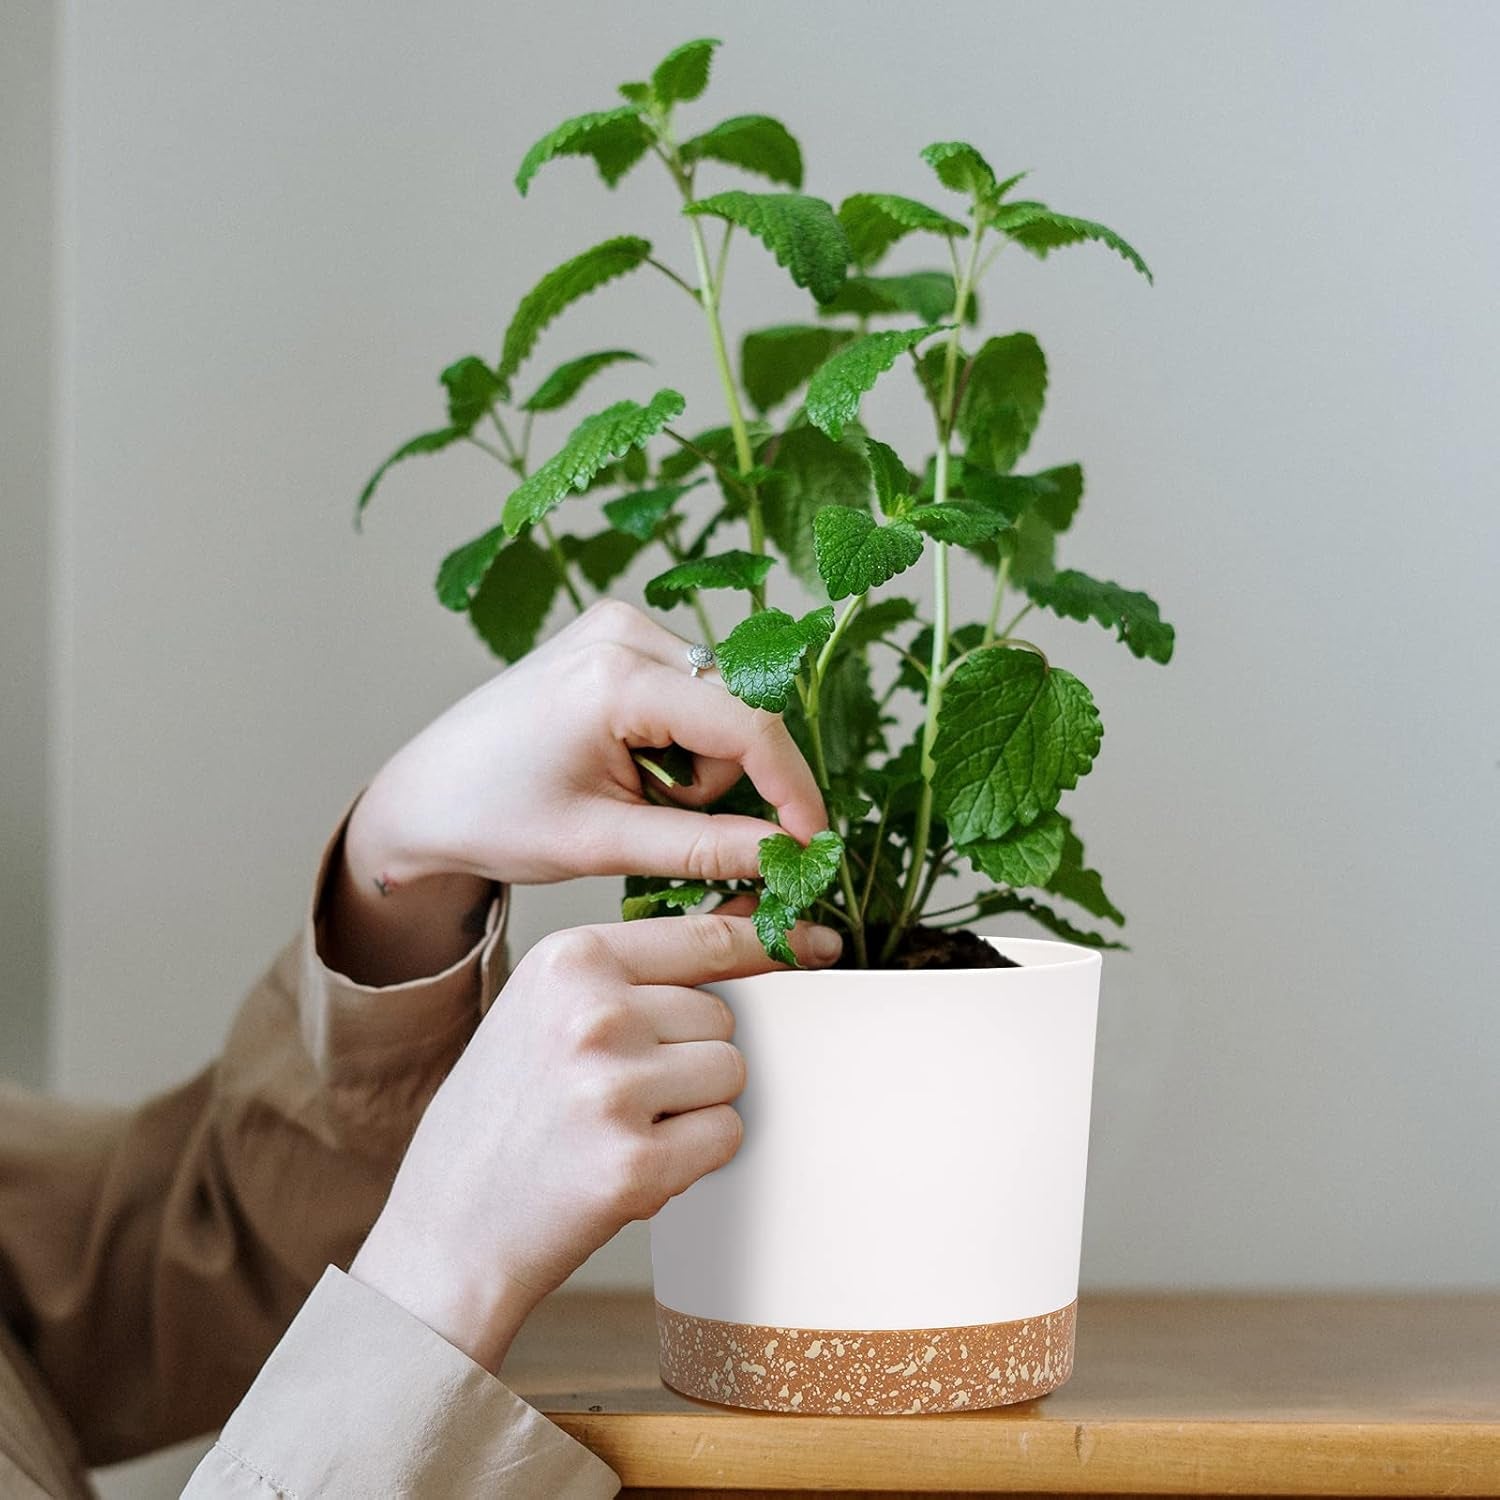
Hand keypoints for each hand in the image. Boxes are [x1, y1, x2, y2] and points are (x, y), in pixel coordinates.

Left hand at [321, 600, 826, 982]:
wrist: (428, 793)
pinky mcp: (617, 635)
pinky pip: (694, 693)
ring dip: (698, 766)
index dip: (792, 788)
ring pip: (721, 705)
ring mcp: (619, 625)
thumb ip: (706, 848)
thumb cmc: (495, 816)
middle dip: (722, 781)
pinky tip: (628, 764)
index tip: (811, 844)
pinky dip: (680, 742)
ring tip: (632, 794)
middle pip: (739, 711)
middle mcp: (622, 631)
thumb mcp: (603, 844)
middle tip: (661, 823)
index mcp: (613, 677)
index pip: (746, 725)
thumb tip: (789, 854)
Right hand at [348, 912, 840, 1373]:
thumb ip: (635, 970)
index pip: (705, 938)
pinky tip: (632, 1166)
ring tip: (622, 1128)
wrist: (448, 1229)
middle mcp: (593, 1013)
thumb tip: (749, 924)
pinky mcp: (636, 1164)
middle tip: (623, 1093)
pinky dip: (698, 1157)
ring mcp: (614, 1089)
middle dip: (694, 1056)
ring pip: (731, 1074)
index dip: (764, 946)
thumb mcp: (546, 1009)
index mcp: (568, 960)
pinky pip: (727, 1135)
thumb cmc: (505, 1113)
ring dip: (697, 1106)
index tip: (815, 946)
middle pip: (723, 1016)